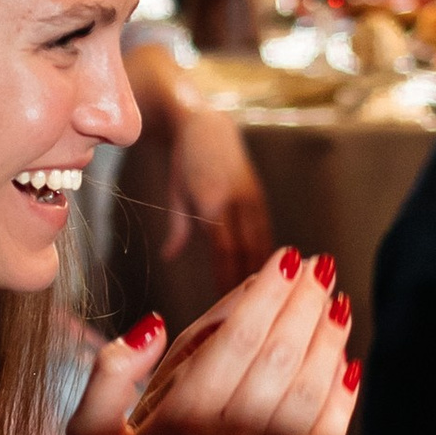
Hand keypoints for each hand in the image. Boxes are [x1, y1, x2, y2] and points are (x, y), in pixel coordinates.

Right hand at [67, 250, 355, 434]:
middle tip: (319, 268)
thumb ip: (110, 372)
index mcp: (178, 421)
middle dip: (305, 303)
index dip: (268, 291)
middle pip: (281, 355)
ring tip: (336, 305)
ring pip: (310, 393)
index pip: (238, 337)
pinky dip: (341, 399)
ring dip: (329, 342)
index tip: (287, 258)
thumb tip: (154, 323)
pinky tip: (347, 365)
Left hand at [164, 98, 273, 282]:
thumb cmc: (184, 160)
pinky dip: (267, 252)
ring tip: (261, 298)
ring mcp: (252, 196)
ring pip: (261, 240)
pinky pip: (266, 229)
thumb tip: (168, 257)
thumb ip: (178, 227)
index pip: (223, 247)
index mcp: (212, 199)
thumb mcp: (175, 192)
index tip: (224, 298)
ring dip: (262, 269)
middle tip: (245, 311)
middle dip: (246, 279)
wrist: (207, 123)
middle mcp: (237, 198)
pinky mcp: (260, 195)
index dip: (227, 275)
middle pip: (246, 248)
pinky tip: (267, 271)